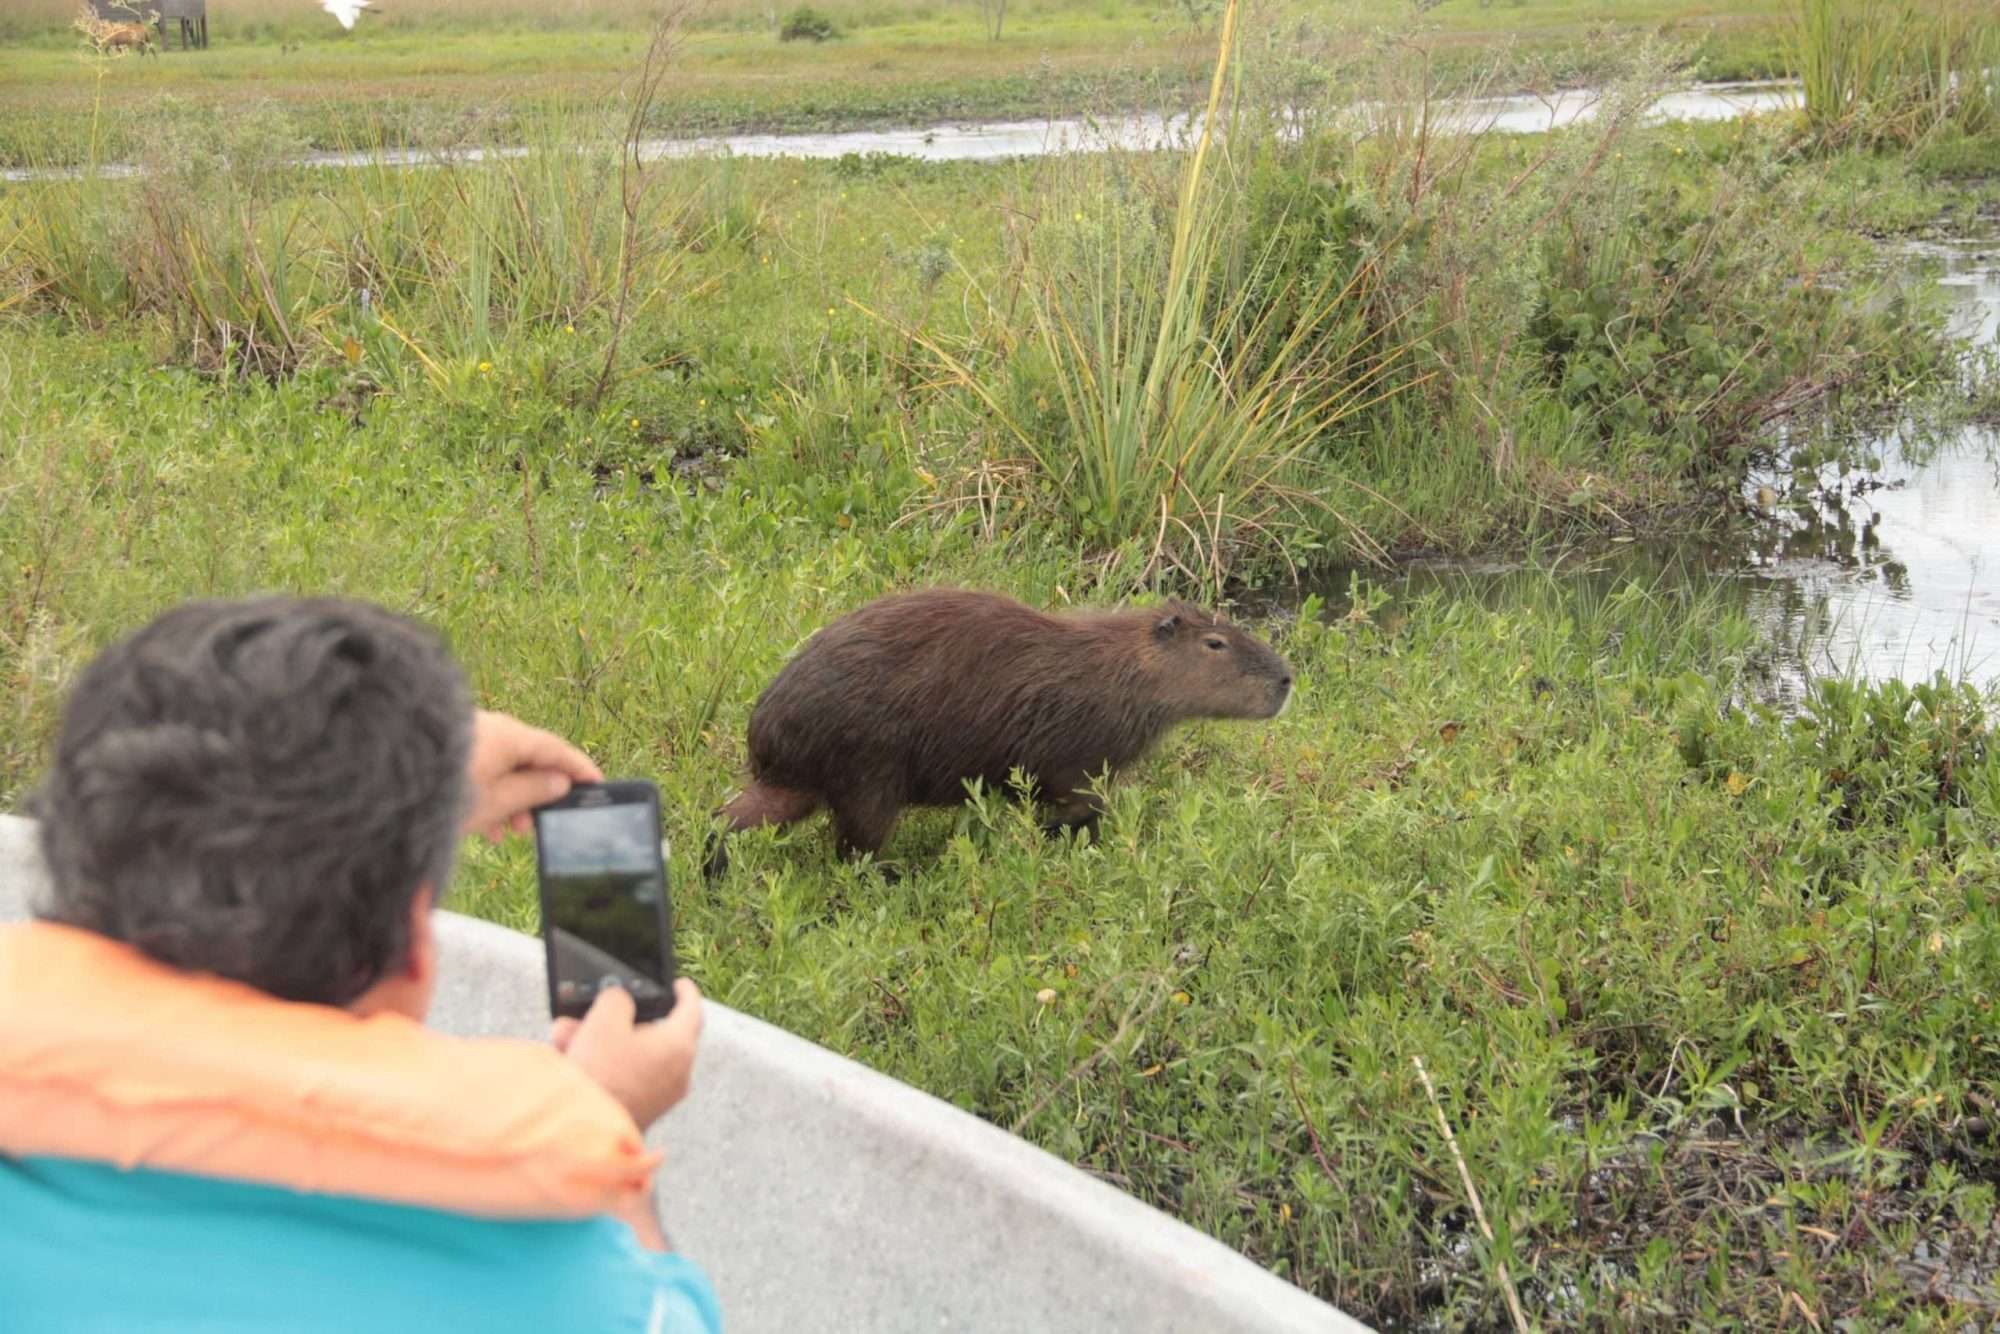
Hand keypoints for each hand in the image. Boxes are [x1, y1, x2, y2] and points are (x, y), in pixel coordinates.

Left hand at [462, 709, 602, 841]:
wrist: (388, 789)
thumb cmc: (448, 792)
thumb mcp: (498, 800)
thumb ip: (535, 790)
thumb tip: (560, 781)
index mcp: (509, 736)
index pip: (555, 749)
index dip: (578, 768)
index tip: (596, 782)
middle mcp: (492, 729)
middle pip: (528, 760)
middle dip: (535, 795)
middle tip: (536, 822)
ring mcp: (469, 737)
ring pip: (504, 768)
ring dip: (511, 800)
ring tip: (507, 830)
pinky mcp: (451, 750)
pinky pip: (482, 770)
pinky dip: (488, 795)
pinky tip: (485, 824)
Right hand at [554, 978, 703, 1132]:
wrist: (584, 1134)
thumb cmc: (600, 1074)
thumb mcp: (604, 1019)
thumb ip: (617, 999)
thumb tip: (619, 1003)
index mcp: (679, 1045)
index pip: (692, 1009)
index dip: (685, 991)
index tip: (679, 984)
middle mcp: (678, 1072)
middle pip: (655, 1033)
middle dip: (620, 1019)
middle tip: (597, 1011)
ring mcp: (662, 1095)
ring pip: (634, 1055)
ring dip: (604, 1042)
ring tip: (569, 1036)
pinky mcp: (643, 1111)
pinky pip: (627, 1077)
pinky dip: (606, 1064)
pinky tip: (573, 1058)